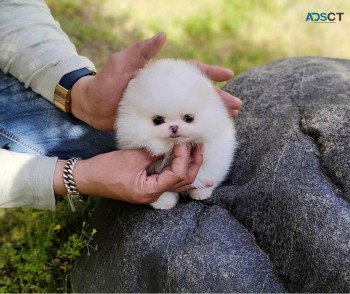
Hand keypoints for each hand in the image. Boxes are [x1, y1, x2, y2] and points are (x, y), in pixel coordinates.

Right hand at [54, 144, 203, 203]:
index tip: (182, 142)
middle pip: (183, 182)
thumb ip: (154, 151)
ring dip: (189, 167)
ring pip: (179, 183)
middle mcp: (154, 195)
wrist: (88, 178)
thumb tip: (172, 141)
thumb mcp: (132, 157)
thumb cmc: (106, 169)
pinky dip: (179, 171)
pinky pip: (169, 180)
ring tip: (196, 151)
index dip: (183, 158)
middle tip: (198, 146)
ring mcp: (152, 192)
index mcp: (150, 191)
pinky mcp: (149, 186)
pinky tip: (188, 165)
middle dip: (194, 164)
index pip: (177, 175)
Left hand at [71, 32, 241, 130]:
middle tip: (237, 107)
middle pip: (197, 96)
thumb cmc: (105, 81)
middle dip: (218, 100)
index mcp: (163, 76)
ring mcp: (164, 110)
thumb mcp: (121, 63)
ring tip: (228, 123)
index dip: (211, 73)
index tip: (229, 75)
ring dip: (209, 117)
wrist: (91, 106)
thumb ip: (141, 52)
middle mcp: (167, 93)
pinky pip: (178, 127)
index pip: (191, 72)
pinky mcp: (158, 124)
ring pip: (191, 112)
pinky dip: (191, 131)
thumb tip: (163, 36)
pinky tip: (202, 137)